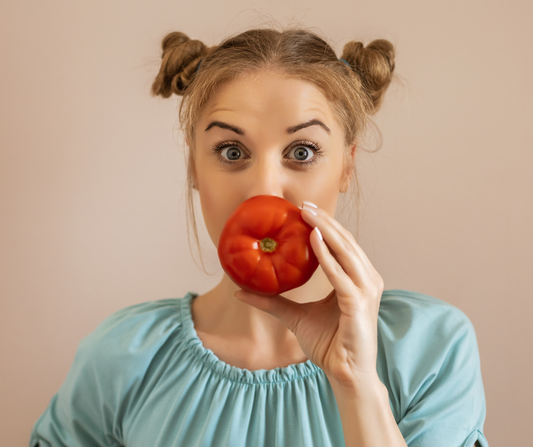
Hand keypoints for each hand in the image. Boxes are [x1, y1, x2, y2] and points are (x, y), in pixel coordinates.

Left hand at [234, 201, 384, 387]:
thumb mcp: (295, 317)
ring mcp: (366, 290)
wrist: (345, 374)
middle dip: (324, 220)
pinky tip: (312, 239)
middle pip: (345, 241)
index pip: (341, 245)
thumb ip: (272, 301)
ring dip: (325, 229)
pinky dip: (327, 255)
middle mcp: (367, 280)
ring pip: (345, 251)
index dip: (324, 225)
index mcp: (357, 279)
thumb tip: (239, 290)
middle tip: (303, 204)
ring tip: (306, 213)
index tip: (303, 210)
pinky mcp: (359, 303)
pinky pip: (340, 274)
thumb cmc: (328, 344)